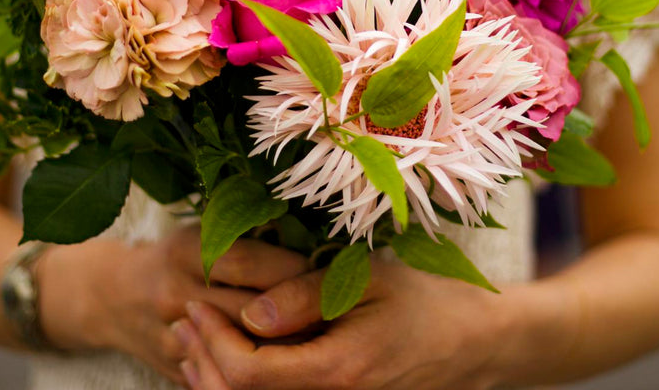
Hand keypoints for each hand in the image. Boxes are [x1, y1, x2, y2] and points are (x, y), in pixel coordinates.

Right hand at [34, 225, 308, 384]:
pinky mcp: (178, 370)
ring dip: (288, 346)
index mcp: (186, 251)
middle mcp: (177, 294)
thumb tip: (313, 237)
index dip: (297, 270)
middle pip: (253, 312)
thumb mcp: (203, 231)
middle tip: (338, 308)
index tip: (329, 270)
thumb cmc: (174, 256)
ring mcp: (175, 338)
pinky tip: (292, 362)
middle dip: (301, 312)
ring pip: (245, 351)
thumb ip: (249, 234)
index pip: (252, 264)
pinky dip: (264, 372)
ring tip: (324, 336)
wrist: (112, 298)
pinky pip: (228, 377)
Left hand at [175, 258, 512, 389]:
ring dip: (216, 378)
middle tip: (184, 321)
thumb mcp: (368, 280)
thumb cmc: (425, 301)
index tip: (194, 306)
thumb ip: (307, 296)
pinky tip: (234, 357)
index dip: (211, 342)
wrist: (474, 344)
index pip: (246, 373)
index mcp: (336, 371)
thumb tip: (251, 314)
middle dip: (202, 362)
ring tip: (196, 339)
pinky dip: (246, 386)